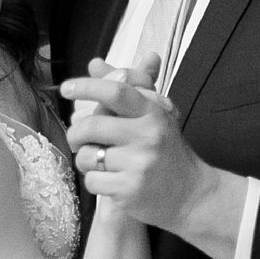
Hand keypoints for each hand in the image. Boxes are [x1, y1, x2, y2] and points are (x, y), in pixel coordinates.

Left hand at [64, 55, 217, 244]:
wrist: (193, 195)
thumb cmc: (166, 151)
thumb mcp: (153, 116)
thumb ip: (124, 89)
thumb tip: (95, 63)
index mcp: (153, 113)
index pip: (116, 92)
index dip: (87, 87)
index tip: (66, 88)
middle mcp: (148, 136)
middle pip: (91, 126)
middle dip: (75, 133)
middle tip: (77, 139)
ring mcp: (140, 165)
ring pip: (87, 156)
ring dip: (86, 160)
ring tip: (101, 163)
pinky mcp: (130, 190)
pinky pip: (92, 180)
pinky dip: (95, 181)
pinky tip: (111, 182)